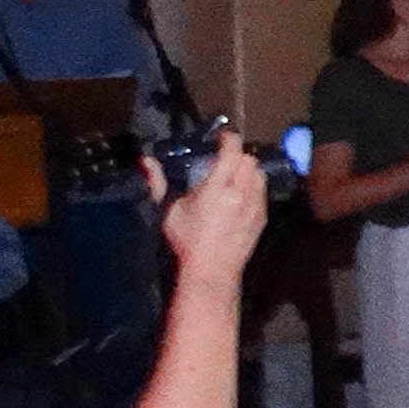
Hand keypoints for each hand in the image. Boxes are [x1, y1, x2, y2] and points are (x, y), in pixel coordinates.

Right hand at [156, 130, 270, 276]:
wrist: (212, 270)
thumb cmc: (187, 241)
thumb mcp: (169, 210)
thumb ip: (158, 183)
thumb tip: (145, 161)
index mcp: (217, 189)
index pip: (231, 153)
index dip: (228, 139)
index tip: (221, 137)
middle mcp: (240, 194)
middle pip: (249, 160)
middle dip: (237, 155)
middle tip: (222, 159)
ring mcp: (254, 205)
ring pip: (259, 174)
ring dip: (247, 170)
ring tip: (231, 176)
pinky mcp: (261, 216)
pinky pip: (262, 191)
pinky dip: (253, 186)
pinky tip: (238, 195)